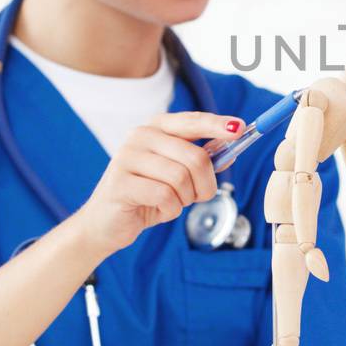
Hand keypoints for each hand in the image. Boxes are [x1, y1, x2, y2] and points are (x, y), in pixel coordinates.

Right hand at [71, 111, 244, 256]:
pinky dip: (170, 210)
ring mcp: (127, 158)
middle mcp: (140, 137)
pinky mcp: (121, 183)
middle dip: (206, 183)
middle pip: (195, 157)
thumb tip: (231, 149)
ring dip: (185, 199)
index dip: (218, 125)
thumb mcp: (175, 174)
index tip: (241, 127)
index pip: (192, 121)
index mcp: (155, 128)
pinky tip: (159, 211)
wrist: (105, 224)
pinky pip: (165, 196)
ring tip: (172, 203)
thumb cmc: (146, 196)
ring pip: (181, 178)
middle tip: (199, 196)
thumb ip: (198, 159)